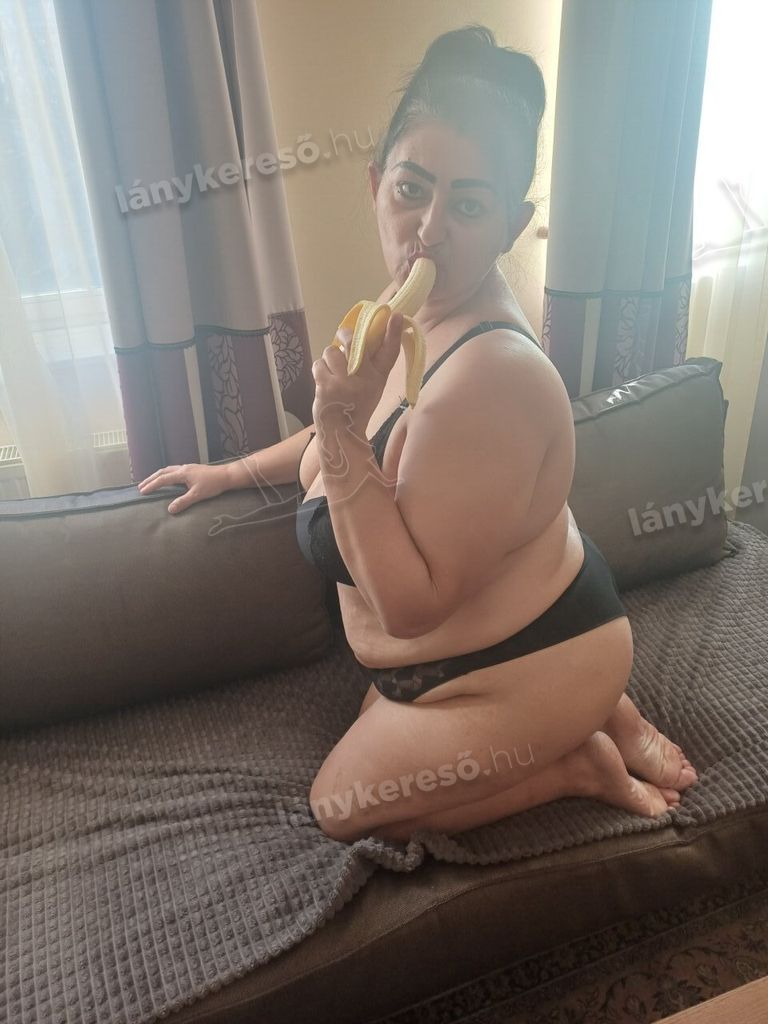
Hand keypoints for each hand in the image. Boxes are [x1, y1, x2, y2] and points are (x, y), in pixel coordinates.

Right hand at [136, 462, 229, 513]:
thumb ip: (183, 502)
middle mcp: (183, 468)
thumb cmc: (214, 485)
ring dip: (158, 476)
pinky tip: (169, 480)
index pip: (163, 479)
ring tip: (151, 482)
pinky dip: (167, 475)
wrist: (227, 476)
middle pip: (163, 472)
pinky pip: (175, 470)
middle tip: (141, 486)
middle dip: (151, 479)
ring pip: (169, 470)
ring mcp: (188, 468)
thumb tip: (169, 510)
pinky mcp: (193, 470)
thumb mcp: (198, 495)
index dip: (152, 485)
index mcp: (182, 473)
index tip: (142, 491)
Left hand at [311, 312, 402, 433]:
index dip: (393, 332)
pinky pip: (319, 364)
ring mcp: (344, 383)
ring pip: (332, 351)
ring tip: (333, 369)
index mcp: (379, 377)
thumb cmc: (357, 404)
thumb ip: (371, 363)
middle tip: (343, 335)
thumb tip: (362, 335)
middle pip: (355, 344)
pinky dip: (320, 369)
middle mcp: (364, 379)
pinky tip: (325, 380)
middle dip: (346, 334)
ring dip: (330, 357)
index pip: (390, 352)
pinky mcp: (326, 386)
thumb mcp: (373, 386)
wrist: (341, 431)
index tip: (395, 315)